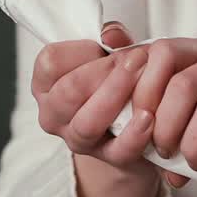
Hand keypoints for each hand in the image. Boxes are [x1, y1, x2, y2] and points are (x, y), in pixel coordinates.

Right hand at [31, 23, 161, 196]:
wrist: (132, 131)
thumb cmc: (116, 83)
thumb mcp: (109, 55)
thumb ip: (110, 38)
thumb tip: (113, 36)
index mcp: (46, 84)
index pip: (50, 62)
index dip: (79, 50)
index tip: (103, 45)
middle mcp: (54, 115)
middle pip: (67, 92)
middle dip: (103, 72)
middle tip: (135, 58)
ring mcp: (79, 140)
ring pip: (87, 122)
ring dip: (117, 96)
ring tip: (144, 77)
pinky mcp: (108, 159)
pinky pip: (118, 150)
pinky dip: (134, 134)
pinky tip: (149, 117)